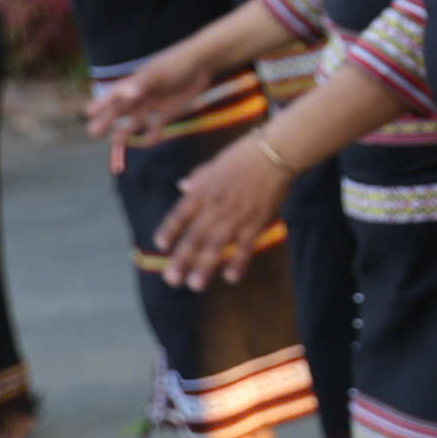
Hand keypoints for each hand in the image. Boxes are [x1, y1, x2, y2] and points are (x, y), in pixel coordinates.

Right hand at [86, 44, 210, 143]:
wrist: (201, 65)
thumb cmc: (175, 64)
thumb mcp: (158, 73)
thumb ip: (142, 84)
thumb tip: (127, 94)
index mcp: (134, 84)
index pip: (113, 95)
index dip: (101, 103)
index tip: (88, 112)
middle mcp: (140, 97)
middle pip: (119, 112)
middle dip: (107, 121)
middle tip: (93, 132)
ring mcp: (152, 106)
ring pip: (134, 123)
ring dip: (125, 133)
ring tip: (114, 143)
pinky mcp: (166, 115)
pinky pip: (155, 129)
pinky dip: (151, 136)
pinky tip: (147, 142)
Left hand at [154, 132, 291, 291]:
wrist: (276, 151)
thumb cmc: (245, 154)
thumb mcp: (216, 163)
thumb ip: (199, 177)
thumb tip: (182, 185)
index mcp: (204, 189)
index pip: (180, 213)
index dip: (170, 229)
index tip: (160, 244)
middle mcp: (216, 205)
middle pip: (195, 236)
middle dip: (182, 259)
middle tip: (171, 279)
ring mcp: (237, 215)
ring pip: (218, 245)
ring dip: (205, 266)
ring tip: (195, 285)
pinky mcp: (257, 221)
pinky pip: (246, 245)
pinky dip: (239, 262)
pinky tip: (231, 277)